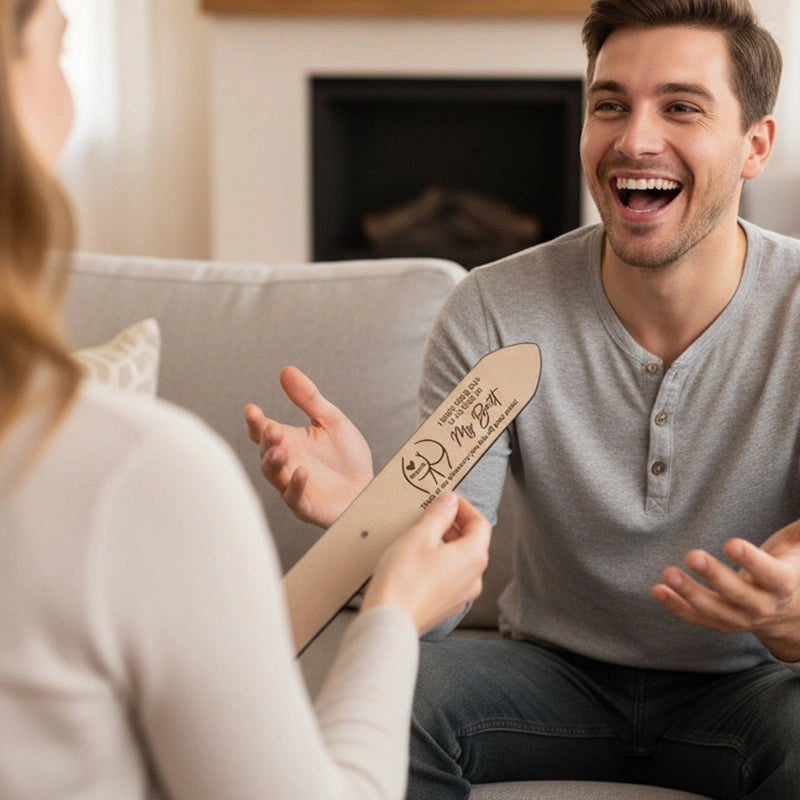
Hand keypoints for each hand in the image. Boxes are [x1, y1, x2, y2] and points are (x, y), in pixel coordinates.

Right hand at [244, 366, 372, 527]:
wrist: (370, 487)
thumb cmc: (348, 457)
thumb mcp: (331, 420)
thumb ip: (308, 398)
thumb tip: (287, 371)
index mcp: (289, 441)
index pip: (263, 430)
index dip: (255, 421)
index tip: (252, 410)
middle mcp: (287, 462)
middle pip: (265, 451)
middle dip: (266, 440)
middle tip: (272, 430)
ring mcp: (293, 485)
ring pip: (274, 474)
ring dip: (274, 462)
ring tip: (280, 450)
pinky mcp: (306, 505)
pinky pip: (294, 497)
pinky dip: (295, 485)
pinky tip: (301, 472)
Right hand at [362, 492, 490, 635]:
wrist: (389, 623)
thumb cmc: (403, 579)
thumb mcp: (419, 536)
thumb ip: (439, 514)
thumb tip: (450, 500)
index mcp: (473, 557)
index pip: (480, 523)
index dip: (464, 507)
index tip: (447, 499)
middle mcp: (474, 578)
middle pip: (473, 543)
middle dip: (455, 524)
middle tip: (433, 513)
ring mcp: (462, 596)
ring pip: (461, 561)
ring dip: (447, 543)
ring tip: (423, 534)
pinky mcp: (446, 606)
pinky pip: (450, 577)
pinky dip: (440, 562)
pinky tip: (418, 560)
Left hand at [653, 519, 799, 660]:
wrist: (790, 615)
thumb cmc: (788, 569)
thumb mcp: (796, 550)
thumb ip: (799, 532)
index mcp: (783, 585)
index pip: (769, 575)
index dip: (751, 560)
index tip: (731, 543)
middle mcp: (762, 606)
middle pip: (738, 595)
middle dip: (715, 577)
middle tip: (692, 555)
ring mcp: (739, 618)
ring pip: (713, 609)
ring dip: (689, 593)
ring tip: (668, 574)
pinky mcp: (719, 622)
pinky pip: (696, 617)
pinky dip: (676, 606)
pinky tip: (658, 590)